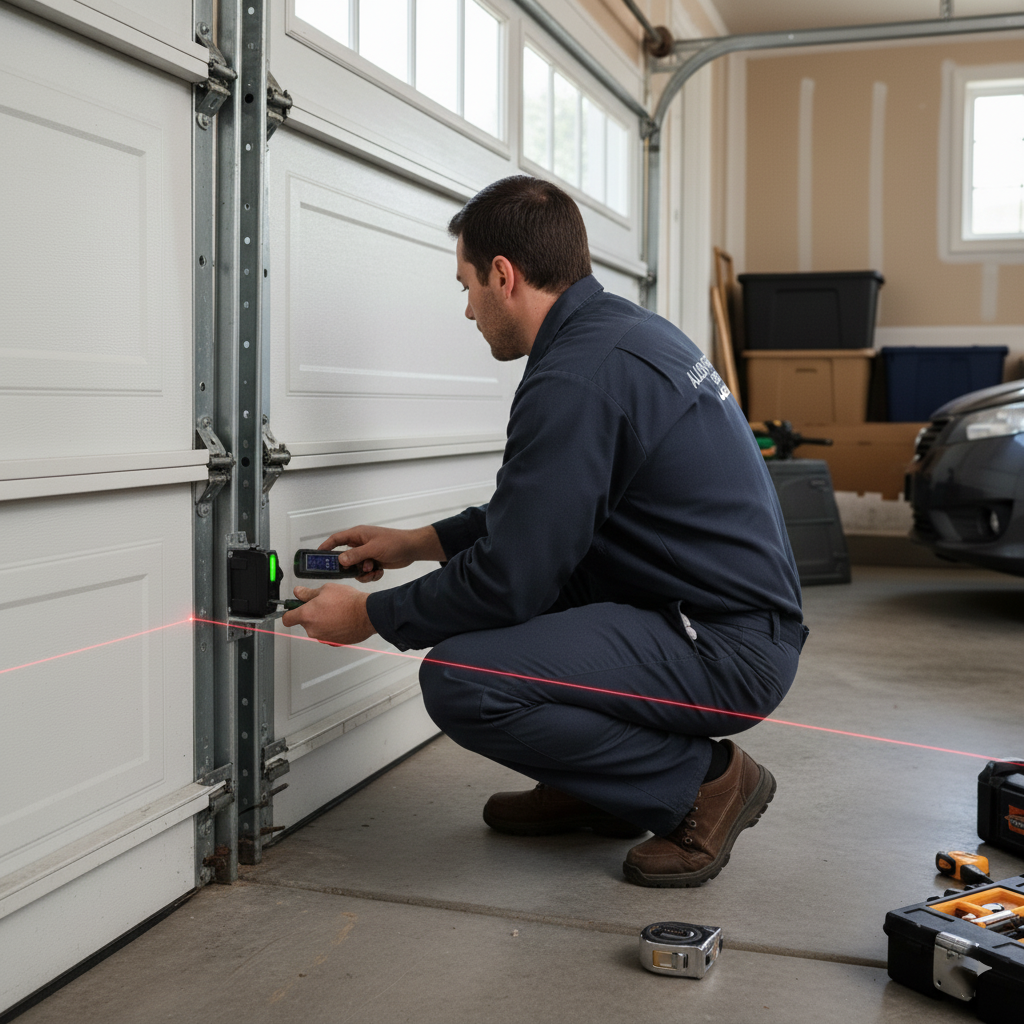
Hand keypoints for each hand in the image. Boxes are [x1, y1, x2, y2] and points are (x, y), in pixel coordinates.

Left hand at [281, 584, 375, 645]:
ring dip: (322, 621)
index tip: (294, 608)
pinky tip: (342, 619)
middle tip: (323, 604)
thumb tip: (299, 592)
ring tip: (336, 611)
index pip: (287, 619)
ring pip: (317, 628)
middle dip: (311, 614)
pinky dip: (332, 627)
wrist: (367, 614)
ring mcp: (323, 637)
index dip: (289, 612)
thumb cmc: (349, 602)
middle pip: (304, 622)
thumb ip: (308, 593)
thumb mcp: (326, 589)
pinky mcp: (334, 642)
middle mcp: (312, 629)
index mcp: (307, 615)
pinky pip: (328, 633)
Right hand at [317, 524, 444, 581]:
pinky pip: (366, 573)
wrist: (412, 549)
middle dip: (349, 567)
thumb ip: (355, 555)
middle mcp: (361, 544)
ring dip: (363, 572)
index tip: (317, 555)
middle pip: (345, 558)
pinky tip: (379, 571)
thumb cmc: (394, 542)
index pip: (336, 539)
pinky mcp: (374, 563)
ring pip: (356, 568)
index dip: (326, 546)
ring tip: (372, 569)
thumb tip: (340, 560)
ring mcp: (367, 554)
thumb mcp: (373, 548)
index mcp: (358, 535)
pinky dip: (371, 575)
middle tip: (351, 571)